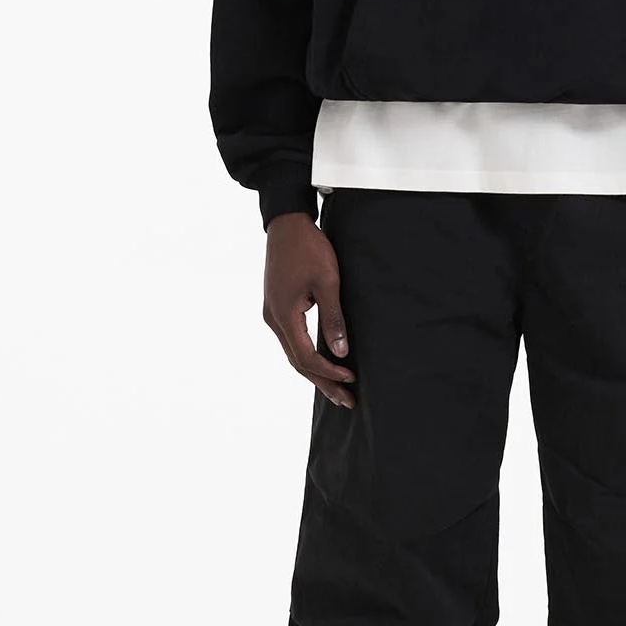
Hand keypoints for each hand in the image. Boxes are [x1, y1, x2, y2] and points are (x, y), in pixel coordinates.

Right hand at [263, 213, 355, 407]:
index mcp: (284, 315)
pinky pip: (292, 340)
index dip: (329, 372)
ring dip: (315, 372)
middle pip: (298, 362)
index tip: (352, 378)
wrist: (287, 224)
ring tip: (338, 390)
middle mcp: (273, 319)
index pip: (306, 357)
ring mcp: (273, 314)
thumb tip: (340, 352)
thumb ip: (333, 318)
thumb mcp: (328, 282)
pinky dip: (308, 355)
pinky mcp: (277, 307)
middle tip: (346, 401)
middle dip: (323, 382)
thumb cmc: (309, 249)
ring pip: (294, 353)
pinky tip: (322, 362)